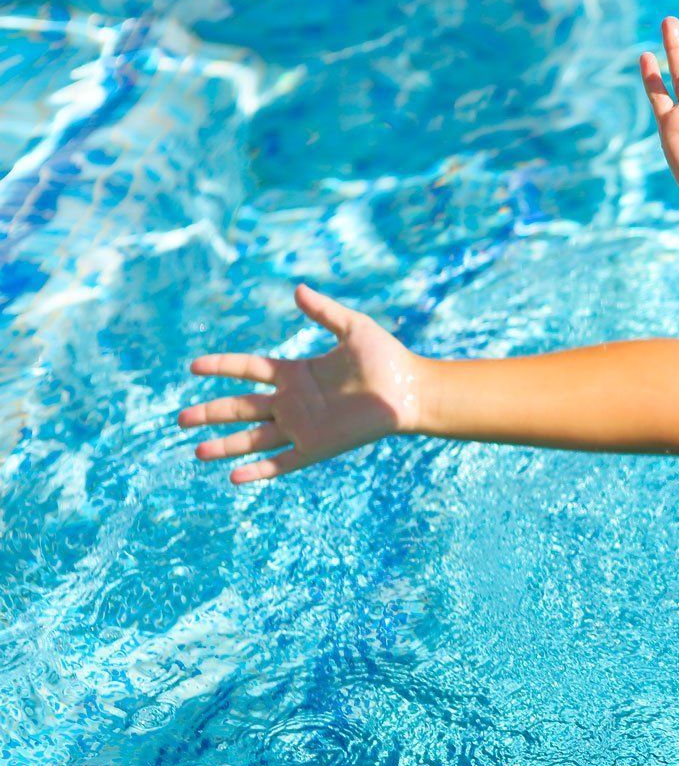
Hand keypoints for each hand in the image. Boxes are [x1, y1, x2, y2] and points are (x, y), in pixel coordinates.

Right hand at [177, 285, 420, 482]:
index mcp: (296, 373)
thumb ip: (323, 311)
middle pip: (241, 407)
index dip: (222, 366)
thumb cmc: (387, 358)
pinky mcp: (317, 446)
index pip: (248, 368)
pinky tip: (233, 477)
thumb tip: (297, 289)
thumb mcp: (353, 328)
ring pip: (253, 438)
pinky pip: (282, 461)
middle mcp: (293, 401)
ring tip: (196, 452)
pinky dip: (259, 470)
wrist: (411, 390)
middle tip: (180, 419)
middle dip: (211, 413)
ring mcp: (302, 426)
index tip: (193, 366)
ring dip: (225, 444)